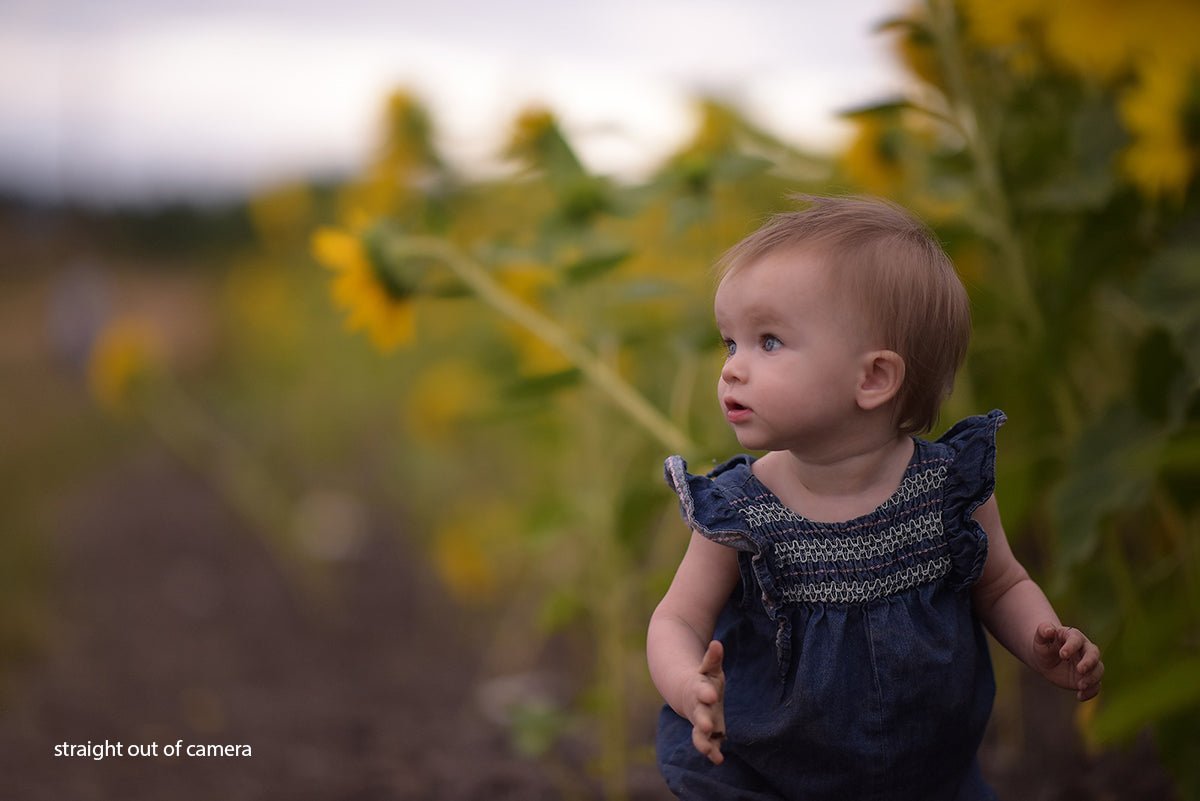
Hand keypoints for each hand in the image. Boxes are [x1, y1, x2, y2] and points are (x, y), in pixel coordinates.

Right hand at [684, 640, 726, 763]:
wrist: (688, 695)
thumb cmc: (704, 679)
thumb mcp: (709, 668)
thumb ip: (712, 658)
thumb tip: (717, 644)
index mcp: (698, 689)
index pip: (701, 690)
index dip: (705, 692)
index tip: (710, 695)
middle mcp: (698, 708)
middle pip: (699, 715)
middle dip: (702, 721)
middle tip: (707, 726)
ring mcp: (701, 722)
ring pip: (699, 735)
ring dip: (703, 743)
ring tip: (709, 752)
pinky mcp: (709, 733)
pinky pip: (709, 744)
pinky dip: (713, 752)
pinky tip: (719, 760)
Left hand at [1032, 623, 1103, 700]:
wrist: (1046, 660)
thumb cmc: (1044, 647)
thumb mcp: (1040, 640)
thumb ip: (1043, 632)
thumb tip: (1048, 630)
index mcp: (1072, 636)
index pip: (1076, 639)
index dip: (1071, 646)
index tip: (1062, 655)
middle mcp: (1084, 649)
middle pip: (1094, 653)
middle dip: (1089, 662)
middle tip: (1080, 670)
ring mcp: (1088, 664)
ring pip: (1098, 669)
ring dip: (1092, 678)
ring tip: (1080, 686)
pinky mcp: (1088, 678)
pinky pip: (1096, 685)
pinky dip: (1091, 692)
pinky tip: (1080, 696)